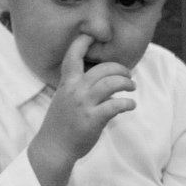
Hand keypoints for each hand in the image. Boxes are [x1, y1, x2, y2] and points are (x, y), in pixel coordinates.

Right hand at [28, 34, 135, 185]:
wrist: (53, 148)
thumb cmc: (60, 126)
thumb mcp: (63, 100)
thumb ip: (76, 88)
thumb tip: (98, 82)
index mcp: (66, 84)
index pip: (73, 56)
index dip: (83, 42)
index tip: (93, 36)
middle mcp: (75, 90)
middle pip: (103, 68)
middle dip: (121, 69)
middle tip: (128, 76)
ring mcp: (84, 104)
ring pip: (112, 83)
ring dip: (127, 83)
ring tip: (131, 88)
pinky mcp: (93, 119)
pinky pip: (117, 105)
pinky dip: (128, 104)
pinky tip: (130, 106)